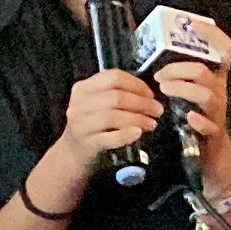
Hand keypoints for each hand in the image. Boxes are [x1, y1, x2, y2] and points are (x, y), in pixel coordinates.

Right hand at [46, 68, 163, 175]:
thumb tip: (149, 94)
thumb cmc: (92, 124)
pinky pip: (110, 137)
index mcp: (84, 87)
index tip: (150, 94)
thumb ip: (117, 93)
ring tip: (152, 123)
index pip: (113, 78)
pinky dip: (126, 134)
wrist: (73, 151)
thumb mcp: (97, 103)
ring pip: (113, 116)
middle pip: (116, 97)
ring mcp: (81, 123)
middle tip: (157, 110)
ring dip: (138, 119)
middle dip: (142, 103)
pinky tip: (138, 133)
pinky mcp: (87, 143)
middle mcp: (79, 103)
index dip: (136, 85)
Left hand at [148, 46, 230, 171]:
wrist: (211, 157)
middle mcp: (219, 92)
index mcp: (214, 80)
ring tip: (164, 89)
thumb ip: (178, 78)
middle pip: (205, 72)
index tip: (195, 24)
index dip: (213, 36)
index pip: (224, 51)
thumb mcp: (190, 96)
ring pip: (206, 95)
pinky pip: (210, 125)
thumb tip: (151, 60)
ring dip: (183, 89)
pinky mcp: (214, 134)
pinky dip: (199, 120)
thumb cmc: (194, 121)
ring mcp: (217, 113)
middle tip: (159, 75)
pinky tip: (189, 117)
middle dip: (179, 70)